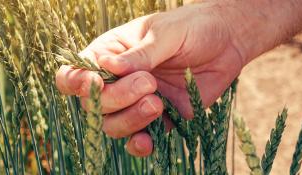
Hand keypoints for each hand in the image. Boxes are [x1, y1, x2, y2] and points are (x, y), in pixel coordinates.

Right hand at [56, 1, 244, 156]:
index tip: (97, 82)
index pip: (75, 74)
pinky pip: (142, 138)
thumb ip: (139, 54)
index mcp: (111, 54)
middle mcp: (119, 81)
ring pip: (114, 126)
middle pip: (95, 105)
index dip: (78, 83)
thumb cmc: (192, 27)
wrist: (227, 41)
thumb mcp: (165, 33)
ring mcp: (137, 101)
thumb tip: (106, 67)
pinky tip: (148, 142)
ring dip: (130, 120)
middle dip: (117, 99)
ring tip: (158, 102)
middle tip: (149, 83)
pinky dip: (141, 144)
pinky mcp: (161, 118)